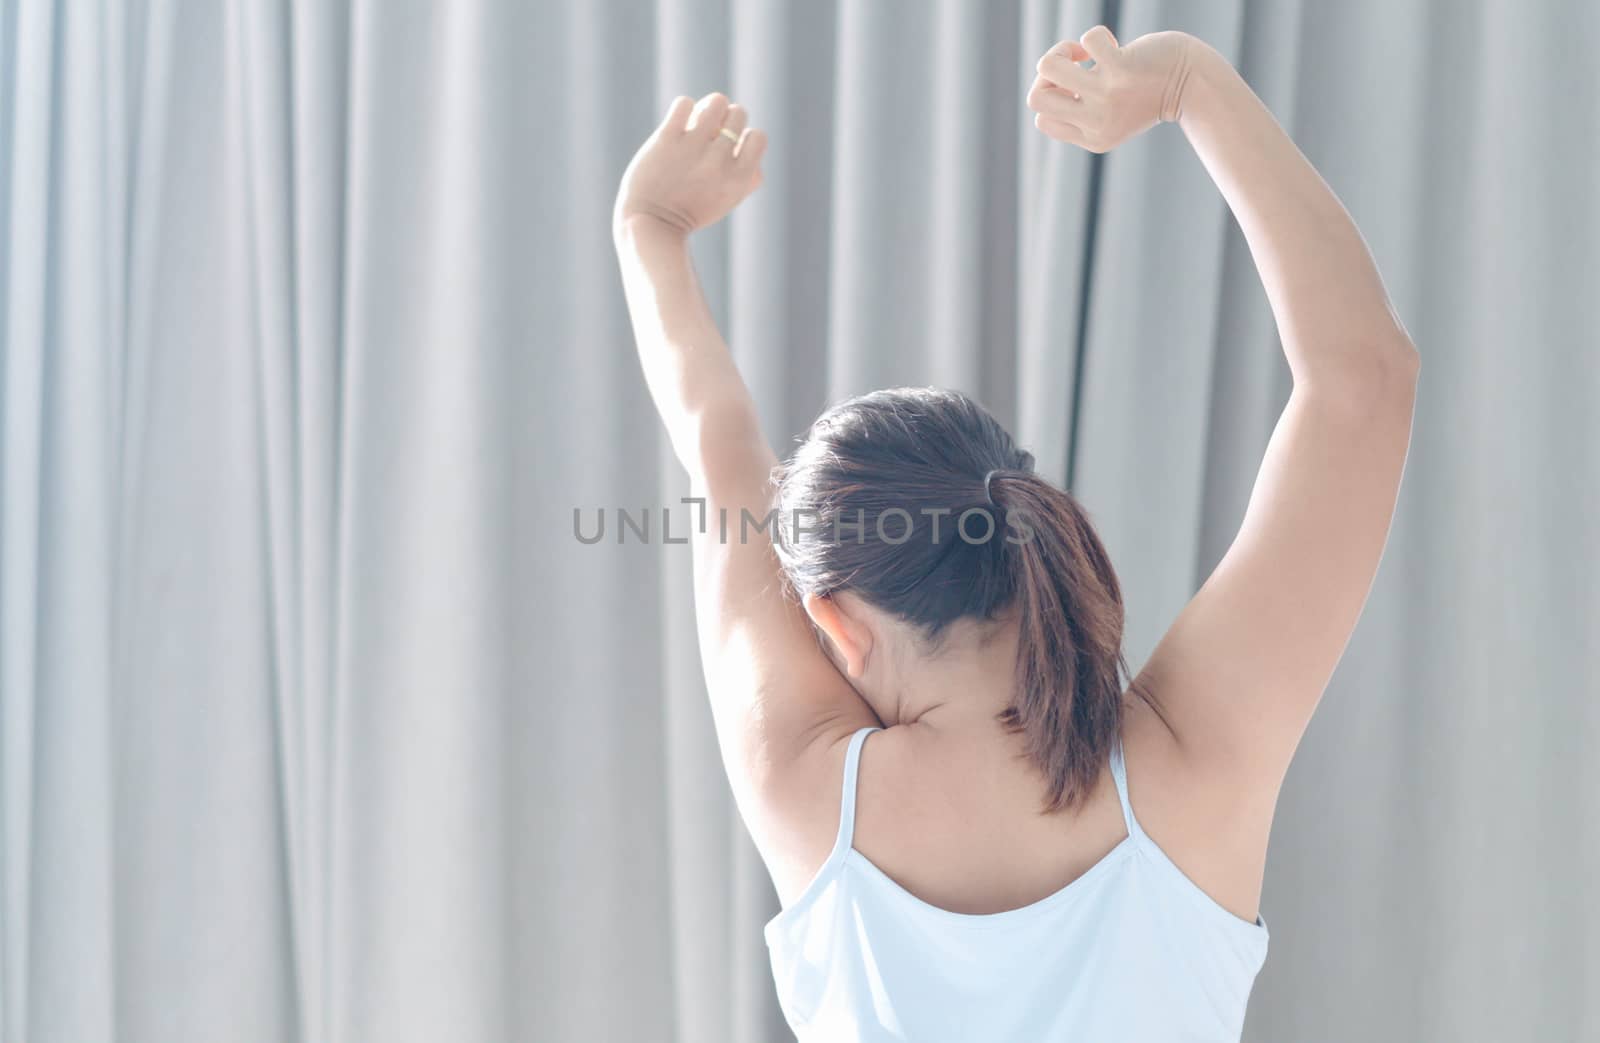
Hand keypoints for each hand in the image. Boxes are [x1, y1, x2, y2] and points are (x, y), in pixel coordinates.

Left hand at [613, 92, 767, 236]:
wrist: (652, 224)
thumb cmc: (692, 211)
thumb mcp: (729, 201)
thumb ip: (749, 176)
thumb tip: (750, 143)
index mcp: (739, 178)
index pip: (758, 136)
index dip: (745, 138)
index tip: (730, 150)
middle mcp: (719, 161)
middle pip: (738, 113)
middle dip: (727, 119)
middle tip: (711, 135)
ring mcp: (693, 148)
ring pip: (716, 101)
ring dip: (709, 107)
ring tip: (698, 121)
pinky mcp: (667, 139)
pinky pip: (684, 103)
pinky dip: (683, 109)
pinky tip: (678, 125)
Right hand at [1026, 27, 1195, 152]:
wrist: (1194, 86)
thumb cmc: (1148, 94)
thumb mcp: (1111, 117)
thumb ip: (1080, 110)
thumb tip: (1048, 76)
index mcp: (1092, 139)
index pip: (1041, 120)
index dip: (1052, 97)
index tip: (1076, 88)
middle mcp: (1096, 124)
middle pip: (1036, 97)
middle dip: (1048, 75)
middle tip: (1074, 67)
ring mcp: (1107, 97)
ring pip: (1047, 66)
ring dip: (1062, 50)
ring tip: (1085, 52)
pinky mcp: (1121, 70)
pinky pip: (1087, 38)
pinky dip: (1095, 35)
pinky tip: (1113, 43)